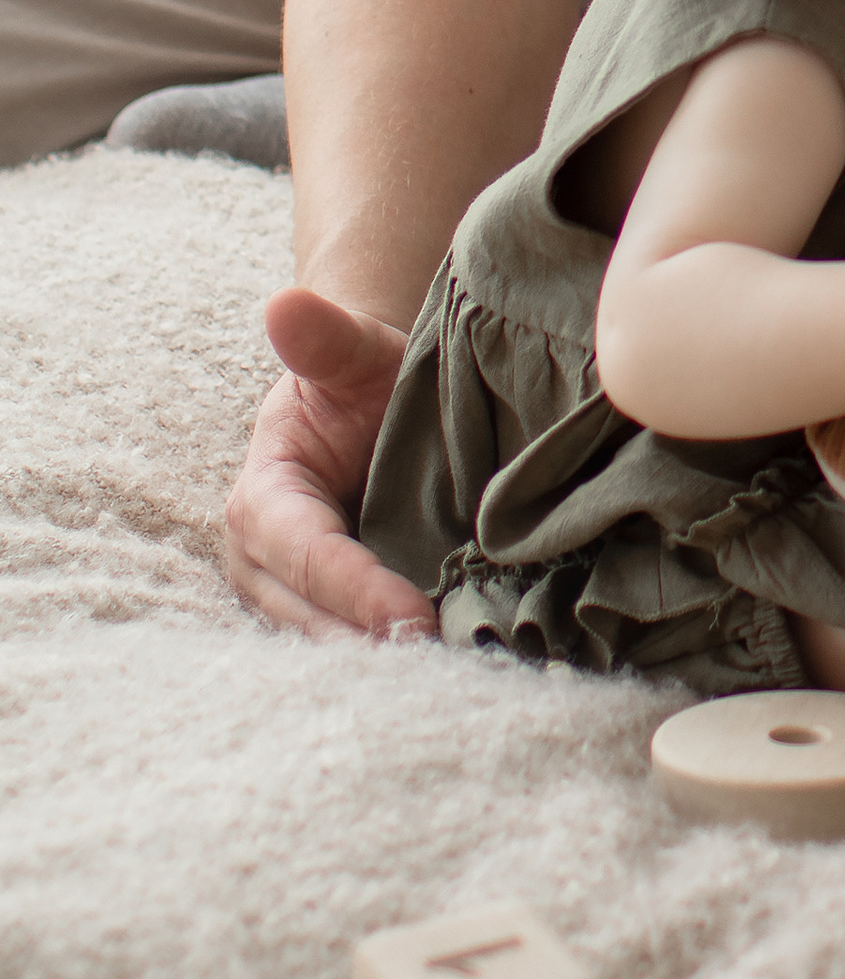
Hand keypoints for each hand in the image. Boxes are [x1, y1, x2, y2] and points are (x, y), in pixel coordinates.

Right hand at [225, 287, 431, 639]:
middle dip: (371, 642)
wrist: (372, 402)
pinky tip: (444, 670)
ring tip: (449, 674)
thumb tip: (284, 304)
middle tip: (443, 663)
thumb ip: (327, 339)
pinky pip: (353, 645)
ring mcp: (292, 596)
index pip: (308, 554)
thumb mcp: (355, 353)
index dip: (357, 591)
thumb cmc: (365, 375)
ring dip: (382, 662)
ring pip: (331, 644)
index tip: (413, 619)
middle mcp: (263, 561)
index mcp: (262, 499)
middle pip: (313, 618)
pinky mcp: (328, 615)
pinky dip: (390, 658)